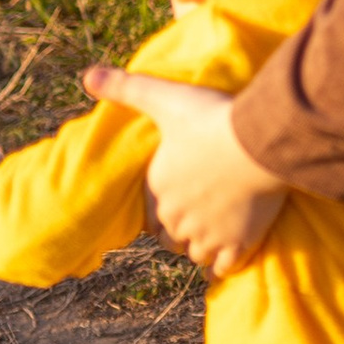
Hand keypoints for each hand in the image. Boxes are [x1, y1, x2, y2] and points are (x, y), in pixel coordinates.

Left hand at [83, 67, 288, 275]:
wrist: (257, 142)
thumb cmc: (211, 119)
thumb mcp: (164, 97)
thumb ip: (126, 88)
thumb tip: (86, 76)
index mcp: (158, 188)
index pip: (150, 215)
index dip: (160, 211)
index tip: (174, 204)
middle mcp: (177, 217)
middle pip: (171, 238)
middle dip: (179, 232)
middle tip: (196, 219)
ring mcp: (207, 234)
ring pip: (195, 254)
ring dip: (201, 248)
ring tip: (215, 234)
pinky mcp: (238, 243)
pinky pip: (223, 268)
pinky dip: (224, 264)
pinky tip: (231, 254)